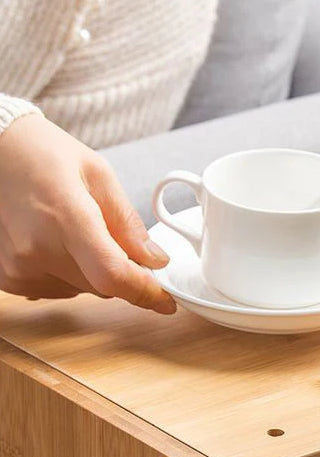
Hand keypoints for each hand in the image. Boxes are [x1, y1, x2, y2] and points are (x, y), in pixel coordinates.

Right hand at [0, 114, 175, 313]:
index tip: (167, 302)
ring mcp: (19, 267)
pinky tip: (58, 242)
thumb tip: (155, 261)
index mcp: (66, 217)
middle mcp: (37, 249)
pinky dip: (71, 273)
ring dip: (96, 272)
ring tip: (78, 230)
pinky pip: (60, 289)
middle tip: (119, 241)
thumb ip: (128, 223)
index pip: (112, 275)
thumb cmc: (43, 154)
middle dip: (124, 272)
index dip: (145, 293)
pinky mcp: (9, 278)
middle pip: (103, 286)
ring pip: (84, 290)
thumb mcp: (99, 174)